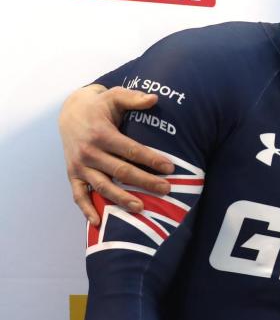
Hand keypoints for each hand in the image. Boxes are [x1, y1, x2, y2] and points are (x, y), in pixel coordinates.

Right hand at [59, 85, 173, 224]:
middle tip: (166, 190)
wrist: (70, 112)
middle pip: (120, 171)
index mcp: (101, 133)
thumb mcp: (115, 96)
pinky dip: (87, 209)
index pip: (130, 150)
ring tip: (141, 208)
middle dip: (145, 182)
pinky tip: (99, 223)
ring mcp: (79, 166)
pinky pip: (79, 195)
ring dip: (121, 199)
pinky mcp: (72, 174)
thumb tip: (154, 99)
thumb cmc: (100, 106)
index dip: (151, 159)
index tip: (170, 168)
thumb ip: (134, 98)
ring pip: (102, 186)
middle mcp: (89, 152)